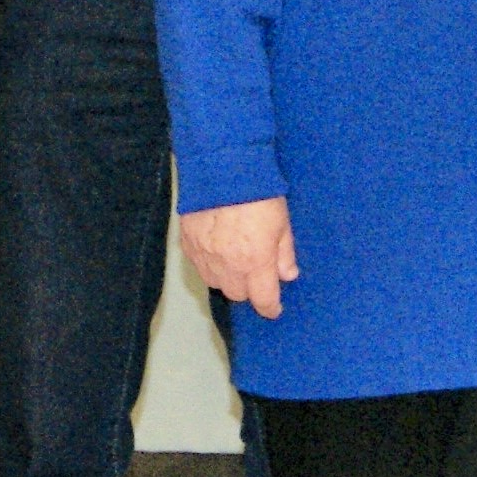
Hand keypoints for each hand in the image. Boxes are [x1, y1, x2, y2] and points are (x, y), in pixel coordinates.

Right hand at [181, 198, 298, 318]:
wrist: (221, 168)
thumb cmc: (259, 193)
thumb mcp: (282, 222)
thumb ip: (284, 253)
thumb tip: (288, 275)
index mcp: (255, 262)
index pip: (262, 300)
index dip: (270, 308)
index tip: (273, 308)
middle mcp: (228, 266)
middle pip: (237, 295)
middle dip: (248, 289)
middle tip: (256, 272)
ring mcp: (204, 256)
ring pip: (216, 282)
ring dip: (228, 278)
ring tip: (235, 260)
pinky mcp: (187, 244)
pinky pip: (199, 266)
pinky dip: (210, 264)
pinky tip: (217, 250)